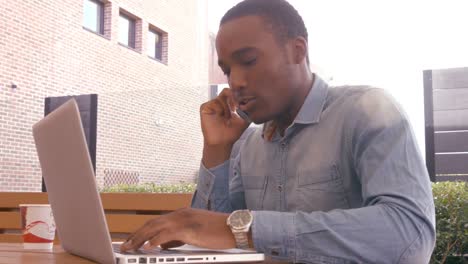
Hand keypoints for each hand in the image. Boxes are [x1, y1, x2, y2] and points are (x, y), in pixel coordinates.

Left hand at [120, 208, 235, 251]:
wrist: (234, 227)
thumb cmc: (218, 231)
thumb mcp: (194, 233)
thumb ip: (178, 236)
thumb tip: (163, 244)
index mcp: (181, 215)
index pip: (156, 222)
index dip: (142, 231)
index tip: (132, 240)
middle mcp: (180, 214)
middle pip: (152, 223)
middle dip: (136, 235)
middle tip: (125, 245)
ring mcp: (184, 220)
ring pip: (155, 227)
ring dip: (140, 238)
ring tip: (130, 247)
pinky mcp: (189, 228)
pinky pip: (167, 234)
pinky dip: (155, 240)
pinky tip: (147, 247)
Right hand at [200, 88, 249, 146]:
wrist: (222, 142)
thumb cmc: (232, 132)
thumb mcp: (244, 119)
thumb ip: (248, 108)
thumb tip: (249, 99)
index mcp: (229, 104)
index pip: (233, 92)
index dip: (238, 95)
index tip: (242, 103)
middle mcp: (220, 103)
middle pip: (226, 91)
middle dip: (233, 98)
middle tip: (236, 108)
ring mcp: (212, 104)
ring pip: (221, 98)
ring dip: (226, 107)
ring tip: (227, 118)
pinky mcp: (205, 107)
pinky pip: (214, 102)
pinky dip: (219, 109)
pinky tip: (220, 116)